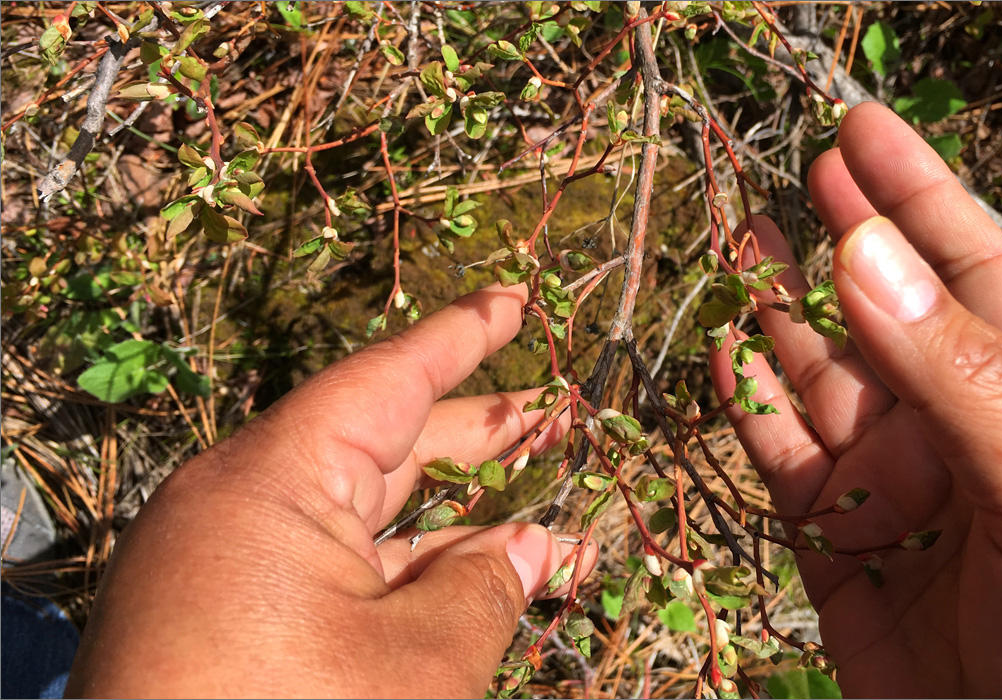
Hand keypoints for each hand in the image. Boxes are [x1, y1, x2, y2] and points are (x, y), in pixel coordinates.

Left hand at [67, 284, 591, 697]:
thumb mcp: (413, 666)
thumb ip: (481, 593)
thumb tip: (528, 549)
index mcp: (271, 480)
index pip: (387, 379)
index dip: (463, 337)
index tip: (515, 299)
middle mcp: (240, 504)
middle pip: (380, 444)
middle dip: (479, 436)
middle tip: (557, 415)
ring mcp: (226, 565)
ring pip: (363, 521)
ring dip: (456, 528)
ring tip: (549, 534)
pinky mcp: (222, 619)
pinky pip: (330, 573)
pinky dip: (401, 578)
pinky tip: (471, 591)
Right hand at [711, 103, 1001, 696]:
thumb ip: (963, 380)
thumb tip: (869, 255)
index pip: (972, 274)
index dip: (920, 197)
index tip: (861, 129)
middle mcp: (961, 440)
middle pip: (883, 320)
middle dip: (839, 245)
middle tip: (789, 175)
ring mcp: (896, 500)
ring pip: (821, 389)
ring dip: (781, 320)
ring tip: (740, 249)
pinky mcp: (839, 561)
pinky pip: (783, 473)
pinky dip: (750, 418)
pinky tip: (726, 363)